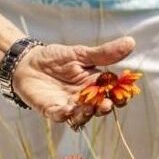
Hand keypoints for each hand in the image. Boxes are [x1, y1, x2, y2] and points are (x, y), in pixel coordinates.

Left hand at [12, 36, 134, 128]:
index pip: (112, 93)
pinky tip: (67, 110)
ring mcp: (69, 106)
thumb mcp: (81, 53)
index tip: (124, 93)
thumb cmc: (56, 58)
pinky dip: (64, 115)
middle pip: (98, 108)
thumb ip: (104, 53)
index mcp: (94, 84)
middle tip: (107, 104)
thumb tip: (131, 42)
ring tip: (88, 108)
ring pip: (82, 115)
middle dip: (103, 107)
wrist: (27, 62)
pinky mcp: (51, 110)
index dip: (119, 95)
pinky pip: (59, 116)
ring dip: (86, 114)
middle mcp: (84, 99)